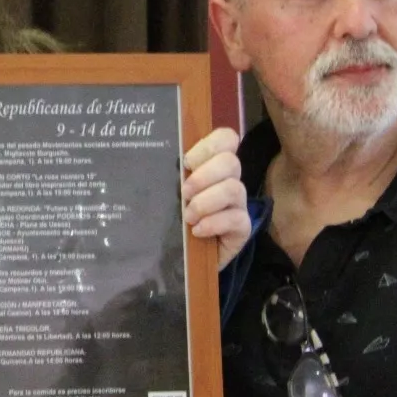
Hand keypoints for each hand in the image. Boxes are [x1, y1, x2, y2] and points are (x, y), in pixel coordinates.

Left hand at [182, 127, 249, 268]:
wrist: (181, 257)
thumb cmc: (172, 220)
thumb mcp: (169, 194)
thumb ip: (170, 176)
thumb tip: (154, 158)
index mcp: (212, 166)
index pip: (226, 139)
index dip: (210, 146)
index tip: (187, 162)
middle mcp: (229, 181)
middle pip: (231, 162)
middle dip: (204, 176)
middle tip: (184, 192)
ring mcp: (238, 205)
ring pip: (234, 189)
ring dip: (206, 201)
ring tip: (188, 216)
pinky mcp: (242, 228)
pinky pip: (236, 218)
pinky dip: (213, 223)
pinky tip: (197, 231)